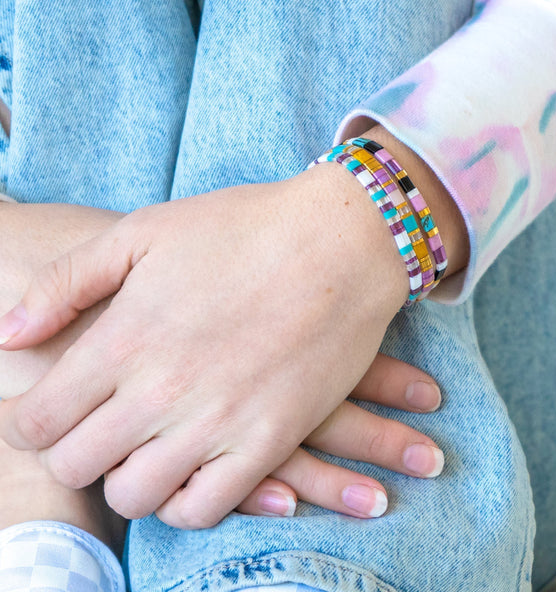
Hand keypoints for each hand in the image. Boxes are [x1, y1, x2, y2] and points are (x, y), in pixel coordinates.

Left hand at [0, 166, 429, 527]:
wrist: (341, 241)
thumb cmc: (244, 227)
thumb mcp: (145, 231)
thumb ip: (68, 283)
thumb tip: (9, 335)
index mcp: (123, 339)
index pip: (35, 423)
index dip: (30, 421)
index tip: (52, 410)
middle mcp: (160, 392)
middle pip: (74, 466)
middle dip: (74, 450)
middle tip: (100, 425)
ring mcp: (217, 422)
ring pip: (134, 497)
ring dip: (130, 475)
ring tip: (149, 444)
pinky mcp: (269, 439)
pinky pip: (204, 508)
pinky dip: (186, 498)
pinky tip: (195, 463)